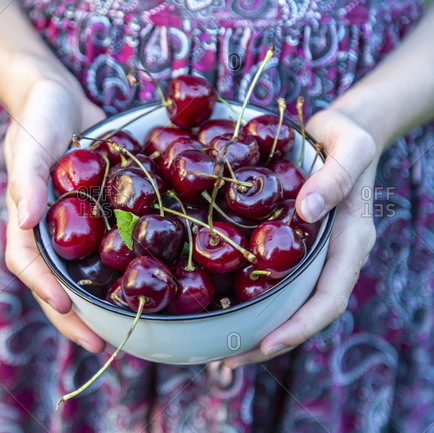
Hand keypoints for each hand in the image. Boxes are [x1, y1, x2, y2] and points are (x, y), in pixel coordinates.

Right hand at [3, 77, 106, 352]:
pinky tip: (151, 281)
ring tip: (127, 329)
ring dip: (102, 303)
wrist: (61, 98)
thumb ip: (26, 179)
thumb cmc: (38, 117)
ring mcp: (77, 226)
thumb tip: (25, 220)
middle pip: (58, 283)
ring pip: (87, 273)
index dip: (42, 288)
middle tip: (102, 345)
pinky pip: (112, 246)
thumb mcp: (29, 143)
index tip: (65, 307)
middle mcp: (52, 230)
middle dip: (75, 317)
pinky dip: (125, 267)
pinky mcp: (102, 214)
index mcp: (27, 219)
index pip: (28, 263)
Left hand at [224, 108, 379, 367]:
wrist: (341, 131)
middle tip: (224, 361)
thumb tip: (305, 213)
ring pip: (284, 303)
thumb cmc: (348, 137)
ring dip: (253, 329)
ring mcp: (309, 255)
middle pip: (302, 314)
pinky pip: (270, 279)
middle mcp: (328, 258)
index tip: (265, 345)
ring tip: (213, 349)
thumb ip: (335, 178)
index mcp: (348, 245)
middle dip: (267, 342)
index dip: (299, 327)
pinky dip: (247, 297)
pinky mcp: (289, 245)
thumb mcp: (349, 148)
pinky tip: (216, 302)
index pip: (328, 299)